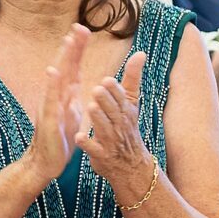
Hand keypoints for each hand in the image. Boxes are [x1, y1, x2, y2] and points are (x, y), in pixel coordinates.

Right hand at [24, 24, 88, 183]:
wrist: (45, 163)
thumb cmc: (59, 140)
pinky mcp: (49, 118)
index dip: (77, 49)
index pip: (73, 67)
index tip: (83, 29)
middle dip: (73, 46)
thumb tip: (73, 79)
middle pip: (66, 66)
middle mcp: (57, 96)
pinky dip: (51, 84)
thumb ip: (71, 96)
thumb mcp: (71, 114)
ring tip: (68, 41)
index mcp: (65, 95)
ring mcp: (51, 105)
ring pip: (58, 78)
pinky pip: (50, 99)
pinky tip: (53, 71)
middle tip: (79, 26)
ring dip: (63, 58)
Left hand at [78, 49, 154, 201]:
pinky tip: (79, 137)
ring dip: (98, 119)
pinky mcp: (102, 156)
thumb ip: (132, 79)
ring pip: (104, 129)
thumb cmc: (127, 127)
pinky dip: (87, 144)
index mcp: (126, 112)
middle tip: (96, 90)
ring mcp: (111, 142)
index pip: (121, 99)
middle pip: (113, 112)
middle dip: (106, 102)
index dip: (114, 91)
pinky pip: (94, 150)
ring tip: (89, 107)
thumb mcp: (132, 104)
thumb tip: (140, 53)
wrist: (131, 165)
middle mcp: (120, 125)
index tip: (106, 80)